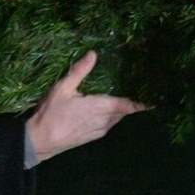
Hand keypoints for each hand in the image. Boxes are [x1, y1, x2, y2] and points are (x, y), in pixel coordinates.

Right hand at [25, 51, 149, 162]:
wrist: (40, 140)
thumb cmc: (51, 112)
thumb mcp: (62, 88)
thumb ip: (80, 71)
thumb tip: (94, 54)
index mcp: (99, 107)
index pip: (127, 105)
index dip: (141, 103)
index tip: (155, 99)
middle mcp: (104, 121)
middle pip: (123, 112)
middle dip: (132, 103)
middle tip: (140, 91)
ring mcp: (99, 130)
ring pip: (116, 119)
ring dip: (122, 110)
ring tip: (127, 98)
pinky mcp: (92, 136)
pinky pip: (109, 125)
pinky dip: (113, 117)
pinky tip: (108, 111)